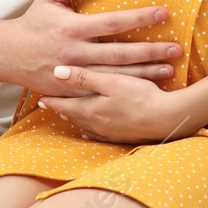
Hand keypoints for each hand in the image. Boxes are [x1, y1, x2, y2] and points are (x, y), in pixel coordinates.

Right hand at [4, 0, 183, 97]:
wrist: (9, 54)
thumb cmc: (34, 21)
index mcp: (72, 28)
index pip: (113, 22)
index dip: (140, 18)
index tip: (163, 13)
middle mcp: (75, 53)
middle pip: (121, 53)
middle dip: (151, 51)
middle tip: (177, 48)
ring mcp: (75, 74)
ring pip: (117, 76)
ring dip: (145, 73)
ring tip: (170, 69)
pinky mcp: (74, 90)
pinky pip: (105, 90)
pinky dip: (126, 89)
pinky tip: (146, 87)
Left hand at [36, 66, 196, 143]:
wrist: (167, 119)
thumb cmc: (139, 97)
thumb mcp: (110, 82)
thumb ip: (83, 77)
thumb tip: (56, 72)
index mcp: (89, 109)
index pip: (63, 105)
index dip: (51, 101)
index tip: (39, 99)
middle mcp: (95, 123)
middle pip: (72, 115)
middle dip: (60, 109)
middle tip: (48, 104)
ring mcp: (108, 132)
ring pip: (84, 124)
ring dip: (74, 118)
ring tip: (66, 113)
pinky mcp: (121, 135)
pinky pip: (99, 133)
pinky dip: (90, 128)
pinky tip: (90, 129)